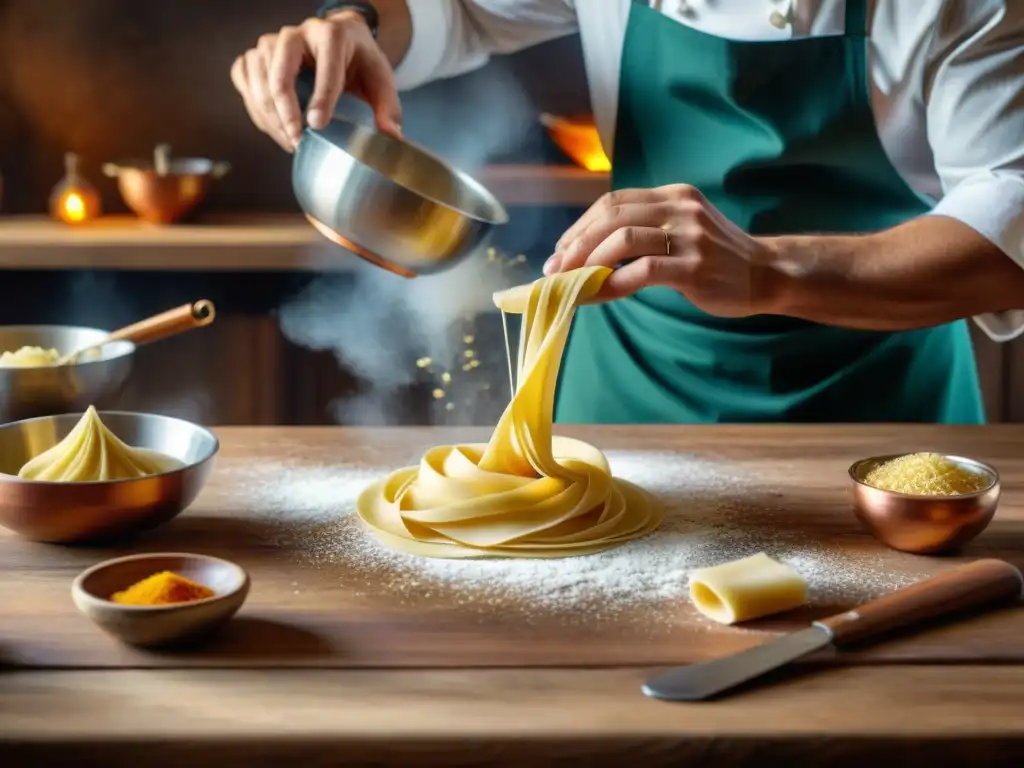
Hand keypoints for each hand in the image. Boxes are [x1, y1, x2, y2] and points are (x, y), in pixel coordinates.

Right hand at [230, 11, 401, 151]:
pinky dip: (254, 106)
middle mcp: (297, 33)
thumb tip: (392, 138)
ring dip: (268, 114)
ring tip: (289, 140)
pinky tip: (274, 127)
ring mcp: (273, 42)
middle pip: (280, 69)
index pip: (326, 64)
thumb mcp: (381, 81)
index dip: (321, 96)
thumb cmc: (361, 64)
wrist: (341, 45)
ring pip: (257, 74)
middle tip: (297, 140)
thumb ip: (388, 108)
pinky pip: (244, 77)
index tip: (318, 125)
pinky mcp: (257, 54)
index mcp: (333, 34)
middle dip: (285, 110)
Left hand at [544, 185, 782, 316]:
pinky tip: (598, 295)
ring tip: (572, 282)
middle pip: (611, 217)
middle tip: (556, 269)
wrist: (766, 273)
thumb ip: (644, 232)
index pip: (613, 202)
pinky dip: (612, 283)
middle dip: (576, 244)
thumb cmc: (717, 258)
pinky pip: (641, 271)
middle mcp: (679, 208)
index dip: (581, 226)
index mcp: (672, 195)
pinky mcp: (694, 266)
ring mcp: (688, 236)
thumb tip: (589, 252)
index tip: (561, 249)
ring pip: (622, 239)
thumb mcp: (682, 230)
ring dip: (588, 262)